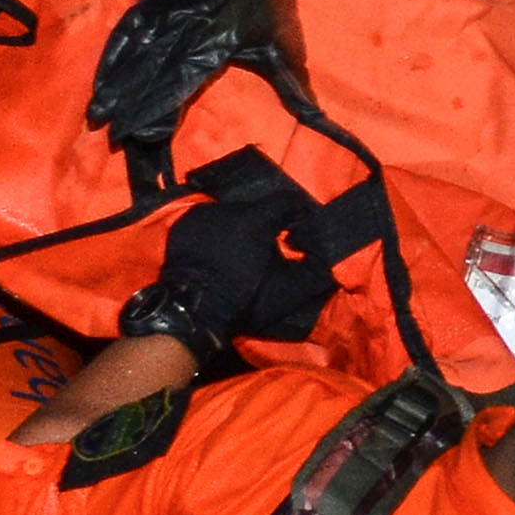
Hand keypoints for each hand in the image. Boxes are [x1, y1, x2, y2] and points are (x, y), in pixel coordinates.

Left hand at [125, 178, 344, 356]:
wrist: (193, 314)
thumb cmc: (243, 300)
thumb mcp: (289, 291)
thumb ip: (315, 270)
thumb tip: (331, 257)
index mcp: (255, 218)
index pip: (287, 201)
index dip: (298, 214)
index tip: (300, 229)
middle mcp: (227, 208)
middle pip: (258, 208)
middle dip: (267, 224)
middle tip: (270, 246)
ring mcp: (201, 216)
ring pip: (231, 214)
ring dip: (240, 228)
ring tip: (242, 251)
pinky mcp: (183, 227)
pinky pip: (208, 223)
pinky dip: (217, 234)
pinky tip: (219, 253)